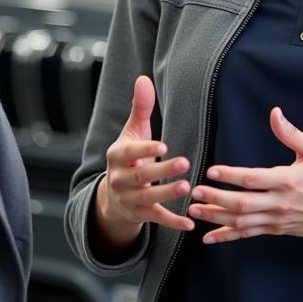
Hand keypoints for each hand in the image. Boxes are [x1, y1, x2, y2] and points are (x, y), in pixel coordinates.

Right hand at [95, 76, 193, 245]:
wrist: (112, 196)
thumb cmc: (129, 156)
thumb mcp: (132, 132)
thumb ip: (141, 107)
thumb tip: (143, 78)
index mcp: (117, 156)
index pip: (130, 152)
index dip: (145, 149)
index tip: (163, 145)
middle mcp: (119, 179)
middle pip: (140, 176)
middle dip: (161, 171)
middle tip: (184, 163)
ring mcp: (129, 199)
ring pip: (148, 198)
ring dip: (167, 193)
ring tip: (187, 186)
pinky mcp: (140, 215)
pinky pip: (157, 219)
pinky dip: (173, 223)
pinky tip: (190, 223)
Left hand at [188, 106, 302, 243]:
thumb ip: (292, 134)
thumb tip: (274, 113)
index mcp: (288, 181)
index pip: (254, 179)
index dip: (231, 176)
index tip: (212, 171)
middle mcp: (280, 203)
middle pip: (243, 204)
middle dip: (216, 198)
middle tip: (194, 192)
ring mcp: (277, 219)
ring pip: (242, 222)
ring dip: (216, 217)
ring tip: (193, 211)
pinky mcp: (276, 230)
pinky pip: (248, 234)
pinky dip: (227, 236)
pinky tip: (209, 237)